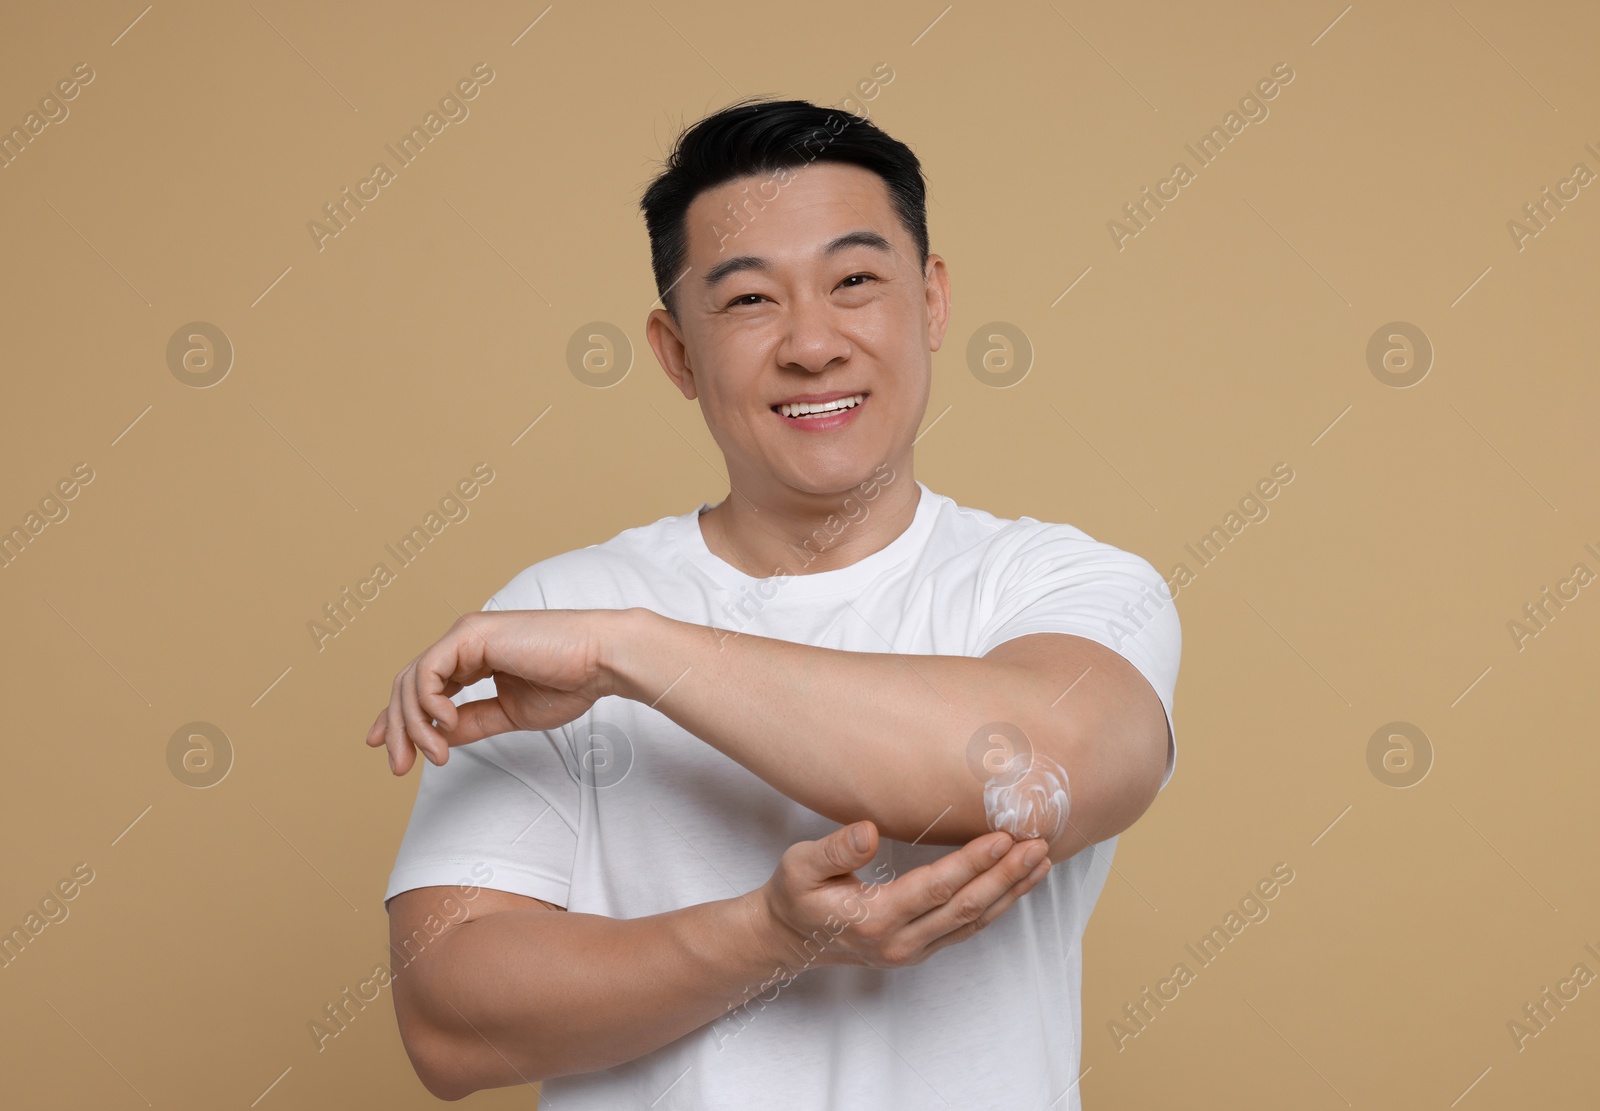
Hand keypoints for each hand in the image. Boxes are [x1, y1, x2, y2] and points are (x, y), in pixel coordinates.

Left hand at [365, 609, 619, 774]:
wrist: (599, 661)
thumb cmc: (569, 682)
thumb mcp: (509, 713)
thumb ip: (472, 722)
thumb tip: (439, 739)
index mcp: (473, 656)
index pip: (422, 686)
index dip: (399, 718)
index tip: (390, 750)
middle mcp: (463, 642)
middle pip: (408, 684)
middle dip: (398, 729)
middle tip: (399, 767)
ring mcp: (464, 636)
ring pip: (412, 680)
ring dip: (414, 724)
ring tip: (434, 754)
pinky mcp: (470, 636)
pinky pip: (428, 672)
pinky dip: (429, 703)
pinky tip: (447, 724)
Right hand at [752, 821, 1050, 971]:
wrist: (789, 939)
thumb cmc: (796, 896)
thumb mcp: (800, 866)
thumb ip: (834, 850)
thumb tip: (868, 831)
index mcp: (875, 918)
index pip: (937, 887)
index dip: (974, 862)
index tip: (1004, 837)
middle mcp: (901, 942)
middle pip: (966, 907)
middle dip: (1006, 875)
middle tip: (1038, 844)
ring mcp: (914, 950)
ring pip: (974, 921)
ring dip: (1010, 891)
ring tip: (1040, 861)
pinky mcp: (921, 949)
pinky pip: (968, 928)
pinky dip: (997, 904)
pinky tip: (1016, 884)